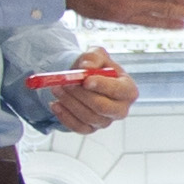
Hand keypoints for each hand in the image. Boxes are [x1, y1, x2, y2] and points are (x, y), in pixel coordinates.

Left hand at [21, 58, 135, 137]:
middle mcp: (120, 109)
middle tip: (65, 84)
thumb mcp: (96, 55)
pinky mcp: (91, 128)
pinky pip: (78, 127)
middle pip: (102, 107)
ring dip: (69, 103)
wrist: (84, 79)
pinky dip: (64, 116)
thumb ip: (93, 57)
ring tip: (56, 89)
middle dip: (81, 95)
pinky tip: (55, 104)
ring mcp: (106, 121)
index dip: (102, 86)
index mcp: (128, 90)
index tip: (86, 80)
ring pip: (87, 117)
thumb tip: (87, 67)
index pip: (118, 91)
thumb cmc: (95, 67)